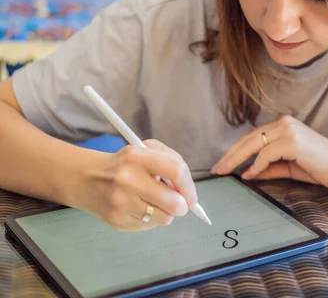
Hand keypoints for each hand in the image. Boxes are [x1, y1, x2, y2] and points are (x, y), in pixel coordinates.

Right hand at [78, 139, 197, 231]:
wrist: (85, 178)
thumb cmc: (125, 164)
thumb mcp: (145, 151)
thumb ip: (171, 164)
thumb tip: (189, 194)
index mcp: (137, 156)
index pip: (177, 171)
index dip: (189, 186)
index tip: (192, 196)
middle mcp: (127, 179)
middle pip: (174, 203)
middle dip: (182, 206)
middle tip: (178, 204)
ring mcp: (120, 202)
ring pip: (164, 219)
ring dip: (166, 213)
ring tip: (154, 202)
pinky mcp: (116, 220)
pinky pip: (149, 226)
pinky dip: (150, 219)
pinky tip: (138, 207)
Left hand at [211, 115, 327, 188]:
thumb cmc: (321, 167)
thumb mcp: (289, 167)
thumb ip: (269, 168)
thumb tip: (247, 172)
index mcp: (284, 125)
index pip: (252, 136)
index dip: (235, 150)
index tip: (223, 163)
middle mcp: (284, 123)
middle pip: (248, 138)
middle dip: (230, 155)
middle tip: (217, 169)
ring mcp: (288, 131)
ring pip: (253, 144)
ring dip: (237, 159)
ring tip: (225, 171)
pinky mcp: (292, 141)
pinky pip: (266, 154)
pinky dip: (256, 165)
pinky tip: (250, 175)